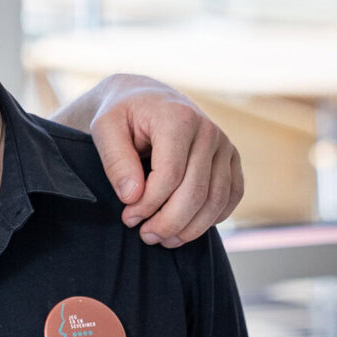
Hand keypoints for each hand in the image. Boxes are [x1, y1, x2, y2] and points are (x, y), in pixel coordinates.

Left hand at [73, 74, 243, 245]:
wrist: (146, 98)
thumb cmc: (123, 115)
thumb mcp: (105, 128)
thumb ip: (115, 160)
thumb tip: (132, 196)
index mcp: (178, 118)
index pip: (170, 176)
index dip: (148, 204)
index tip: (128, 217)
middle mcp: (208, 130)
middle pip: (196, 192)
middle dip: (168, 223)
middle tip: (145, 236)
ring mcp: (224, 145)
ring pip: (216, 200)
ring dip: (190, 228)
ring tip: (163, 238)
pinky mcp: (232, 158)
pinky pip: (231, 197)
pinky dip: (212, 219)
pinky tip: (186, 227)